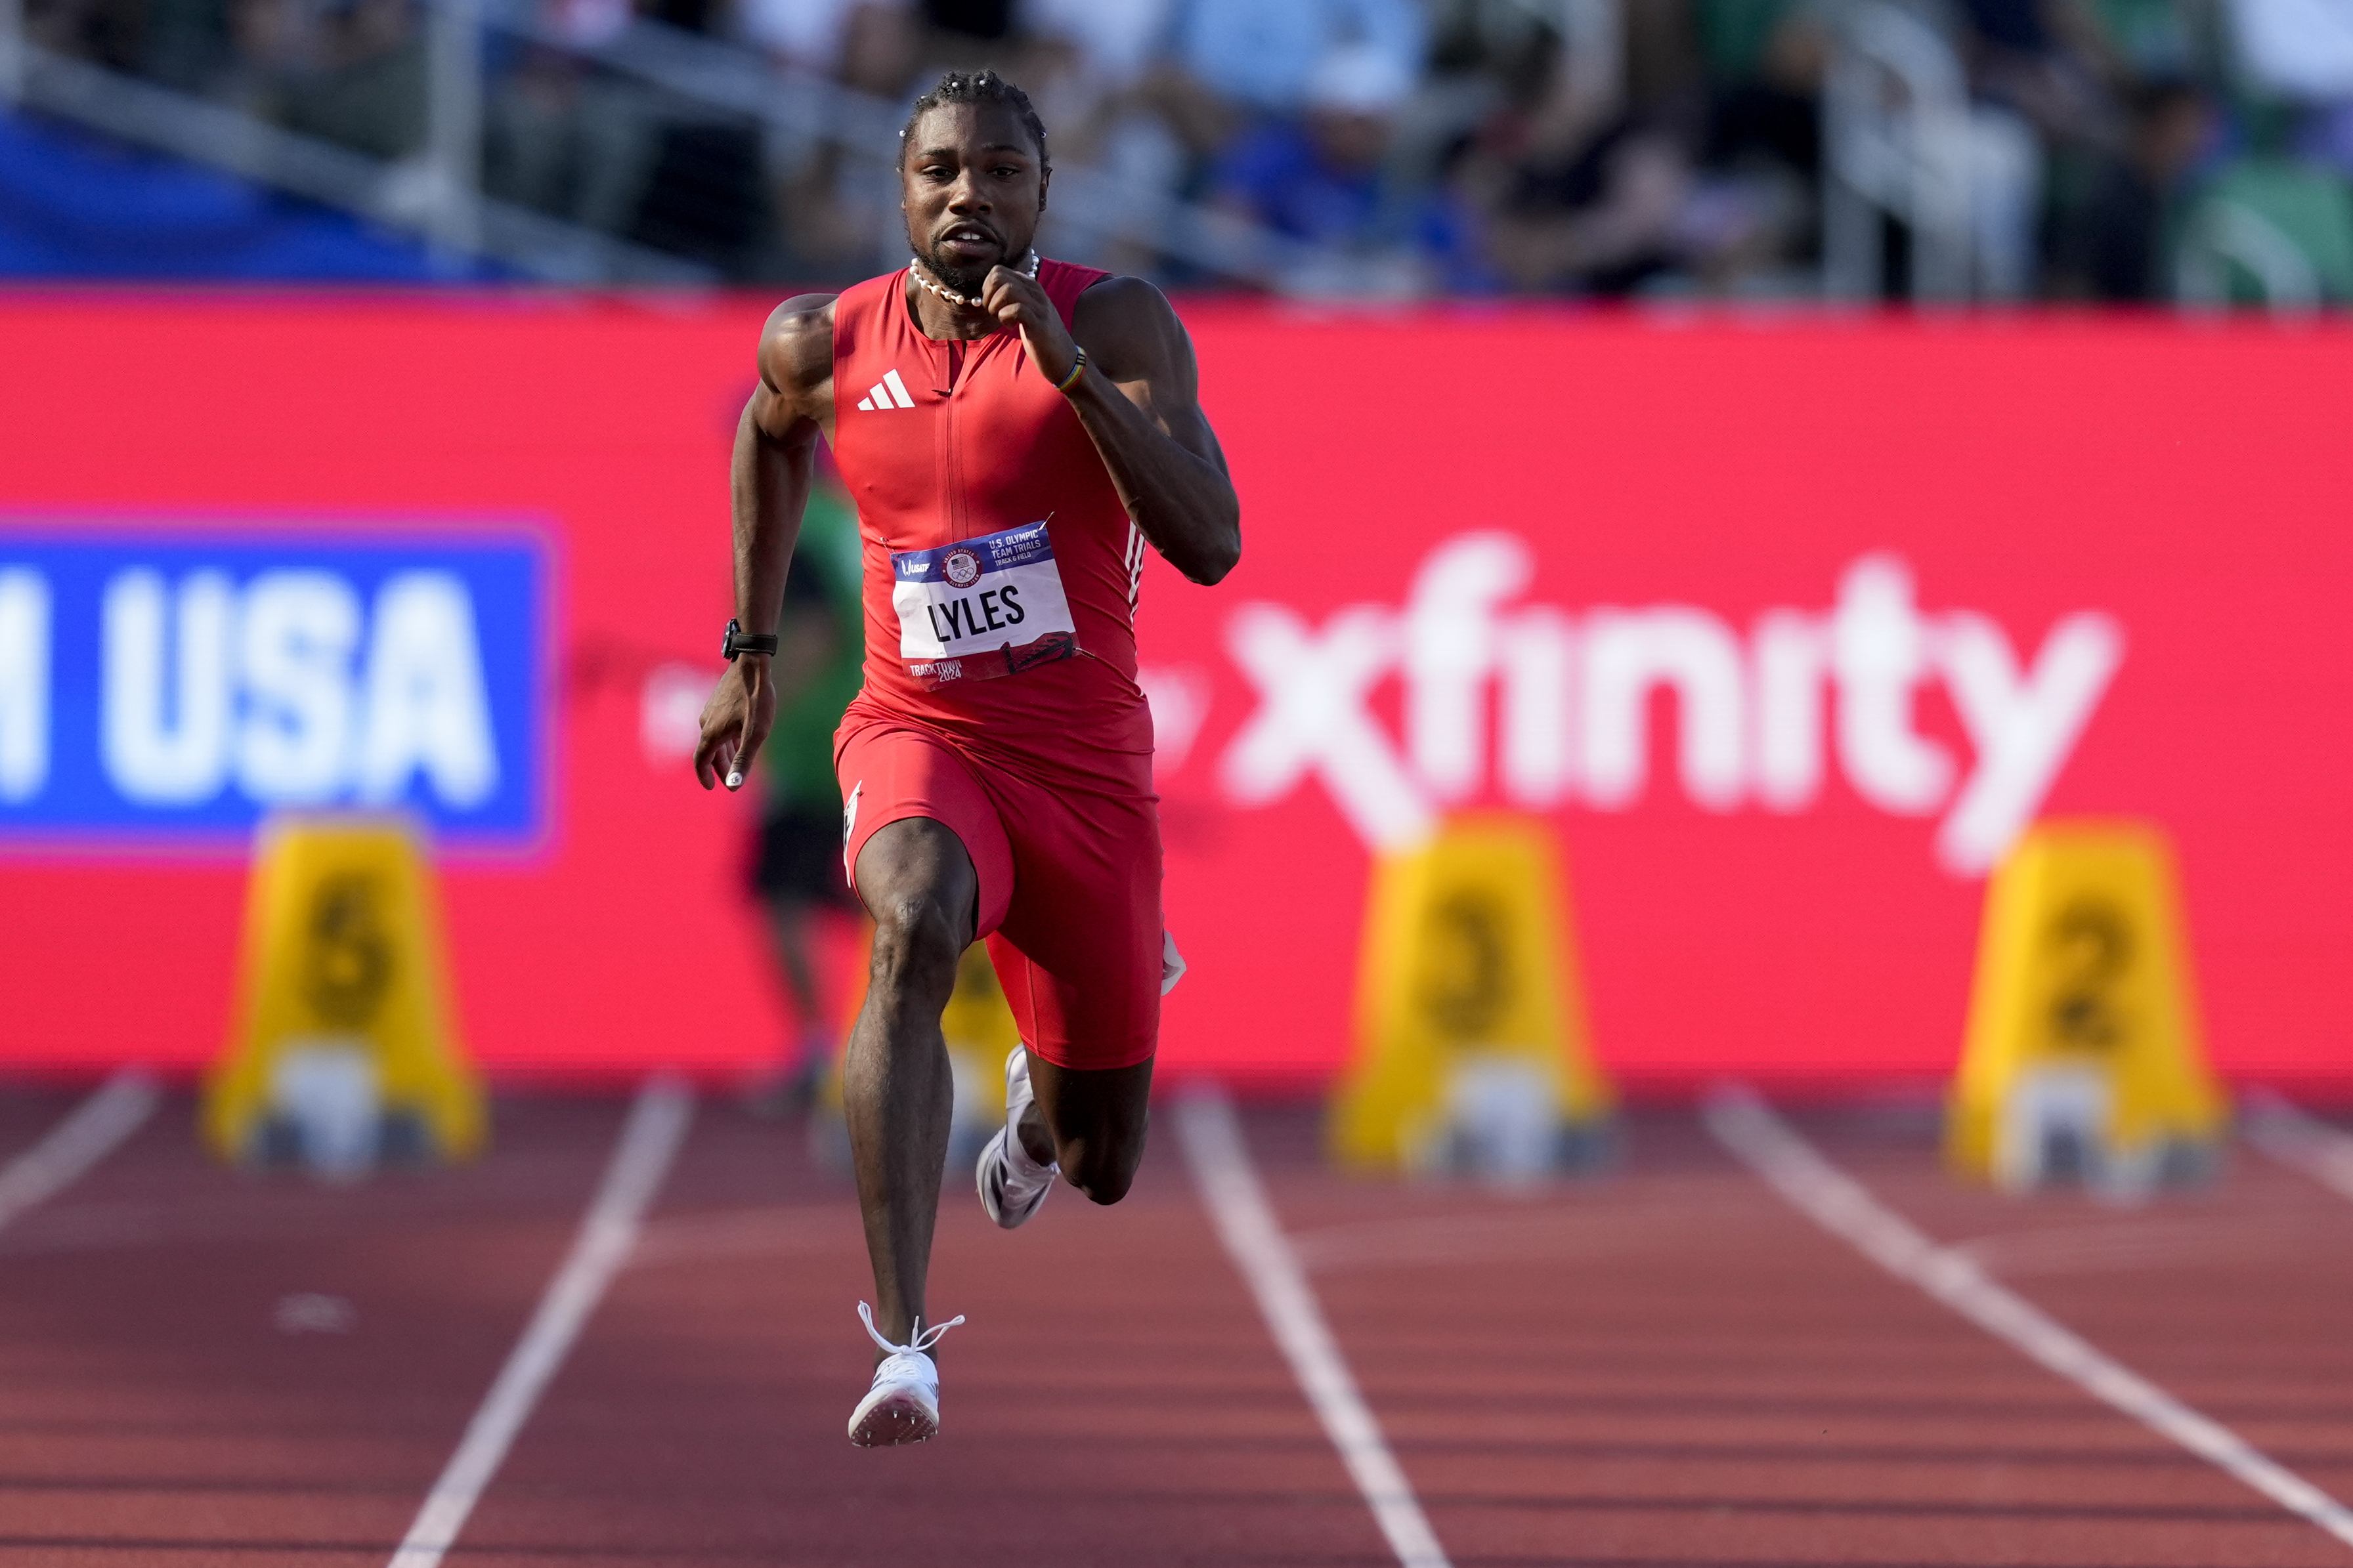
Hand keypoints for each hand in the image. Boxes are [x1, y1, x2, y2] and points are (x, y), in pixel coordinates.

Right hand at [693, 658, 774, 790]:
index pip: (701, 761)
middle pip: (709, 752)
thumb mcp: (755, 734)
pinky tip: (740, 739)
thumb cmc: (756, 699)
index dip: (705, 776)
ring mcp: (711, 711)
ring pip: (715, 739)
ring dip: (724, 754)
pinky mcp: (718, 701)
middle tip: (731, 781)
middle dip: (719, 768)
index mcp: (711, 733)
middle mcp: (706, 722)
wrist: (752, 664)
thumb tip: (734, 786)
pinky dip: (727, 739)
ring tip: (737, 764)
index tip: (712, 788)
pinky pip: (719, 727)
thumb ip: (743, 760)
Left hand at [982, 264, 1077, 387]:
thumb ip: (1014, 297)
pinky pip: (1016, 309)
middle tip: (993, 312)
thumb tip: (989, 291)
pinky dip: (1006, 317)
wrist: (1063, 357)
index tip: (992, 303)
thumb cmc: (1040, 334)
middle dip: (989, 296)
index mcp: (1030, 286)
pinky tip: (1010, 326)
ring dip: (996, 306)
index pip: (999, 271)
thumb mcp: (1027, 309)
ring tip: (1001, 319)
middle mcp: (1035, 292)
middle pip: (1000, 277)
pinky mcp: (1039, 323)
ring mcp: (1039, 306)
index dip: (988, 287)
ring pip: (1008, 290)